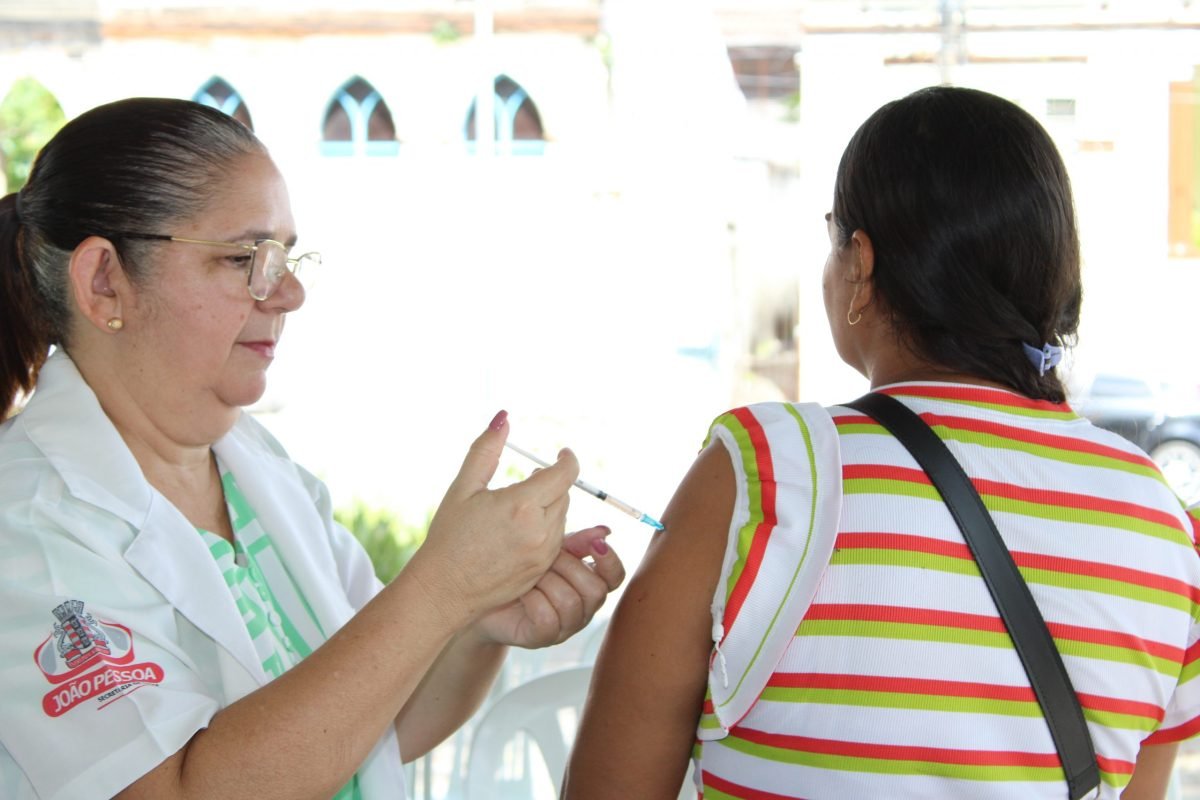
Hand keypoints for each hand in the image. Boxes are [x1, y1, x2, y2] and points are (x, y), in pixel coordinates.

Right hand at [404, 411, 578, 627]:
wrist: (444, 590)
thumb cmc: (449, 537)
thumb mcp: (463, 488)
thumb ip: (486, 450)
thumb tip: (503, 418)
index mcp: (522, 506)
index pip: (564, 473)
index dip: (567, 459)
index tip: (562, 453)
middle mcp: (540, 531)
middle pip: (564, 494)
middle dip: (551, 483)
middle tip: (528, 480)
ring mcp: (543, 554)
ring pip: (561, 517)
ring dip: (548, 506)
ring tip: (518, 507)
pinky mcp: (541, 570)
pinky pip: (555, 540)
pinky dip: (545, 529)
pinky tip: (517, 532)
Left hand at [474, 526, 625, 648]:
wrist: (482, 592)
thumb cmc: (520, 569)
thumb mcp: (548, 549)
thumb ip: (577, 542)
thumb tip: (605, 531)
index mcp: (589, 584)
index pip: (615, 578)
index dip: (610, 561)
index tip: (596, 544)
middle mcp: (583, 609)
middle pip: (596, 591)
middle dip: (568, 567)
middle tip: (543, 557)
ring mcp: (564, 628)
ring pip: (570, 603)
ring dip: (546, 581)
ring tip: (528, 574)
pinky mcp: (542, 638)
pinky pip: (547, 618)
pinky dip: (532, 600)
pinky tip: (520, 592)